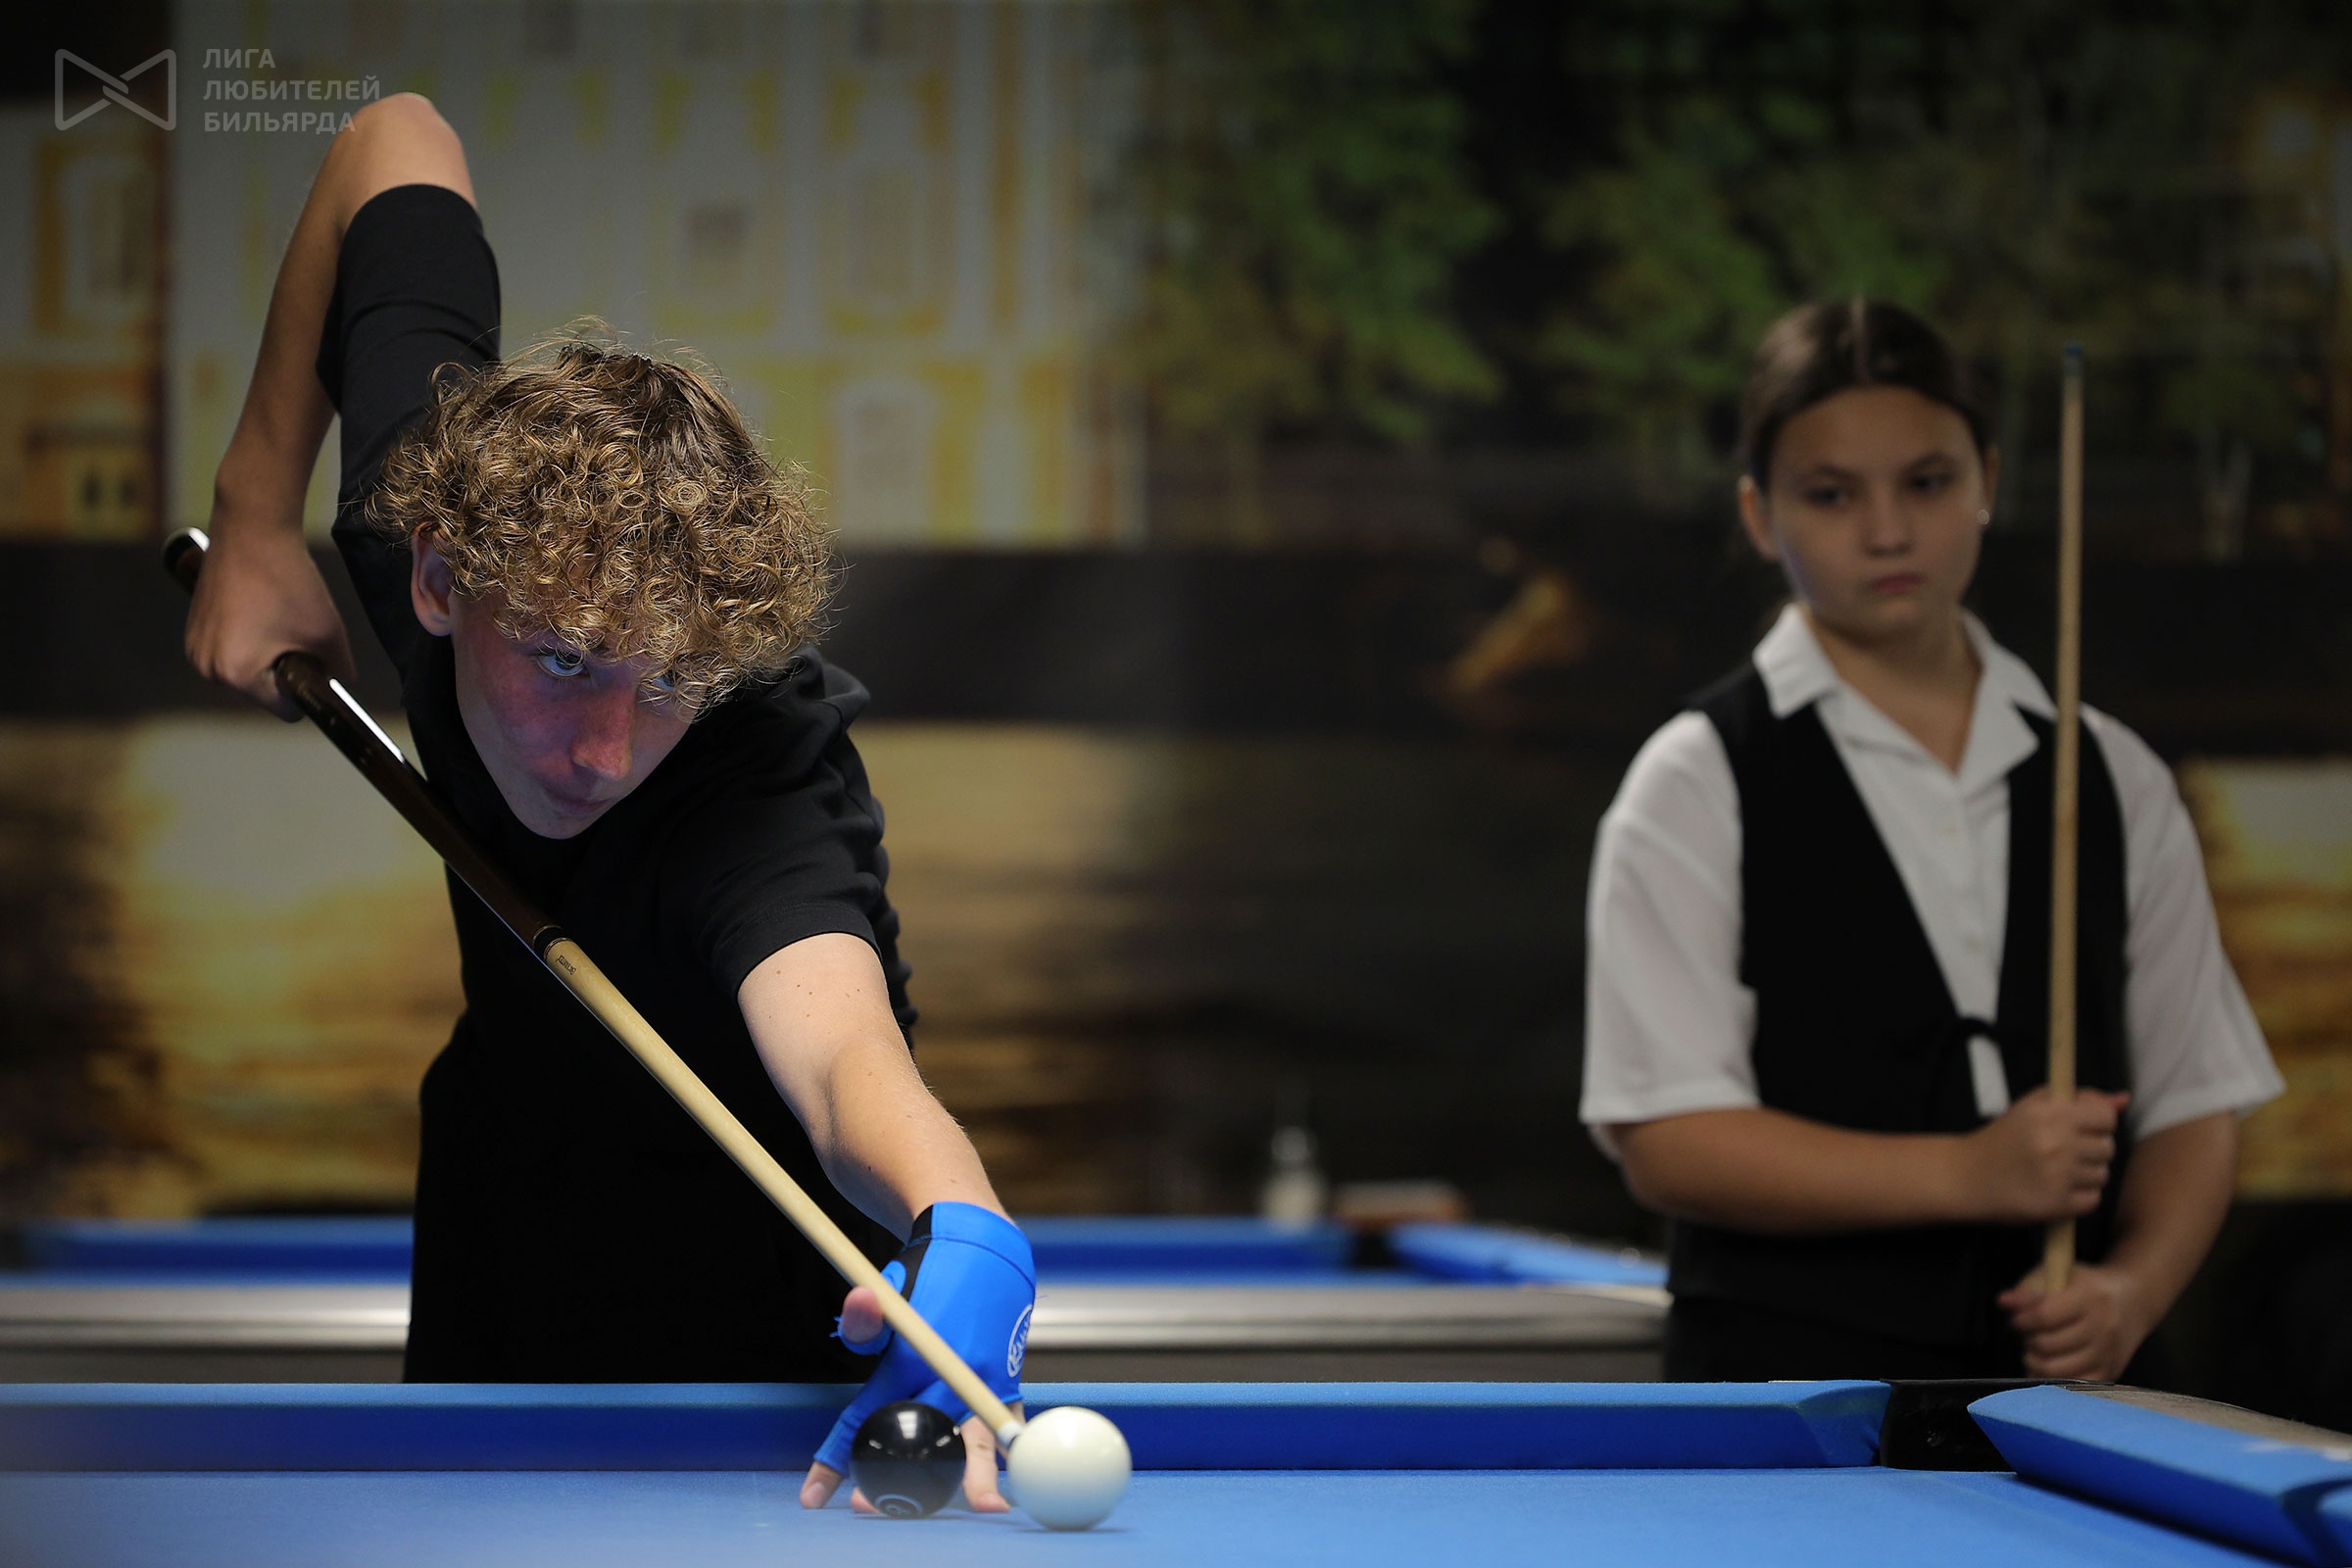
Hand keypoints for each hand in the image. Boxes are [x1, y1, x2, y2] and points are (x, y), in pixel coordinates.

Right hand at [185, 500, 356, 718]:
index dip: (308, 689)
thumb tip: (343, 687)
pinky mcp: (191, 629)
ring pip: (246, 671)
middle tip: (295, 630)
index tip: (316, 663)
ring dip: (266, 655)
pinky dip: (247, 640)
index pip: (285, 709)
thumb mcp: (328, 633)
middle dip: (284, 670)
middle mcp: (206, 668)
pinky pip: (229, 650)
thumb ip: (340, 671)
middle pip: (263, 691)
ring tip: (276, 618)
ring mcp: (194, 648)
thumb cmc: (289, 581)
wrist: (252, 530)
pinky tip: (258, 610)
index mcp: (236, 674)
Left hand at [799, 1287, 1021, 1512]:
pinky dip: (1002, 1457)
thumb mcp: (892, 1290)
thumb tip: (857, 1304)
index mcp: (913, 1358)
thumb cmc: (932, 1276)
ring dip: (974, 1479)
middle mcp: (952, 1375)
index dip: (835, 1460)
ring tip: (982, 1507)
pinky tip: (997, 1486)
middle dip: (897, 1481)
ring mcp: (986, 1382)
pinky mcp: (1010, 1384)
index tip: (812, 1497)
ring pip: (977, 1442)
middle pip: (921, 1441)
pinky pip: (1006, 1431)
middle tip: (867, 1508)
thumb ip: (868, 1319)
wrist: (988, 1249)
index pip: (865, 1419)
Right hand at [1959, 1087, 2128, 1224]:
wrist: (1967, 1176)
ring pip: (2102, 1175)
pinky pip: (2093, 1200)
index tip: (2080, 1129)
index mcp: (2050, 1113)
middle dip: (2090, 1151)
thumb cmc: (2004, 1138)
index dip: (2097, 1124)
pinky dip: (2078, 1198)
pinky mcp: (2057, 1205)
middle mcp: (2056, 1142)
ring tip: (2056, 1173)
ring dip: (2085, 1175)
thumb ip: (2080, 1100)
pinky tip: (2055, 1190)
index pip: (2106, 1118)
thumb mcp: (2033, 1107)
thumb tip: (2123, 1100)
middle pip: (2108, 1148)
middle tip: (2061, 1153)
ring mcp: (2058, 1175)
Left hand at [1998, 1260, 2148, 1380]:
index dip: (2021, 1320)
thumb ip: (2028, 1288)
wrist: (2131, 1300)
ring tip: (2034, 1350)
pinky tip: (2046, 1366)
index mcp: (2090, 1296)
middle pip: (2048, 1345)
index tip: (2015, 1320)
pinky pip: (2074, 1384)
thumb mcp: (2057, 1274)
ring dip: (2035, 1362)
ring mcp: (2109, 1352)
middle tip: (2027, 1335)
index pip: (2044, 1315)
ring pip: (2058, 1370)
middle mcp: (2103, 1326)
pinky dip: (2054, 1380)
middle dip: (2028, 1341)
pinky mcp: (2111, 1371)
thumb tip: (2003, 1302)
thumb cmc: (2084, 1285)